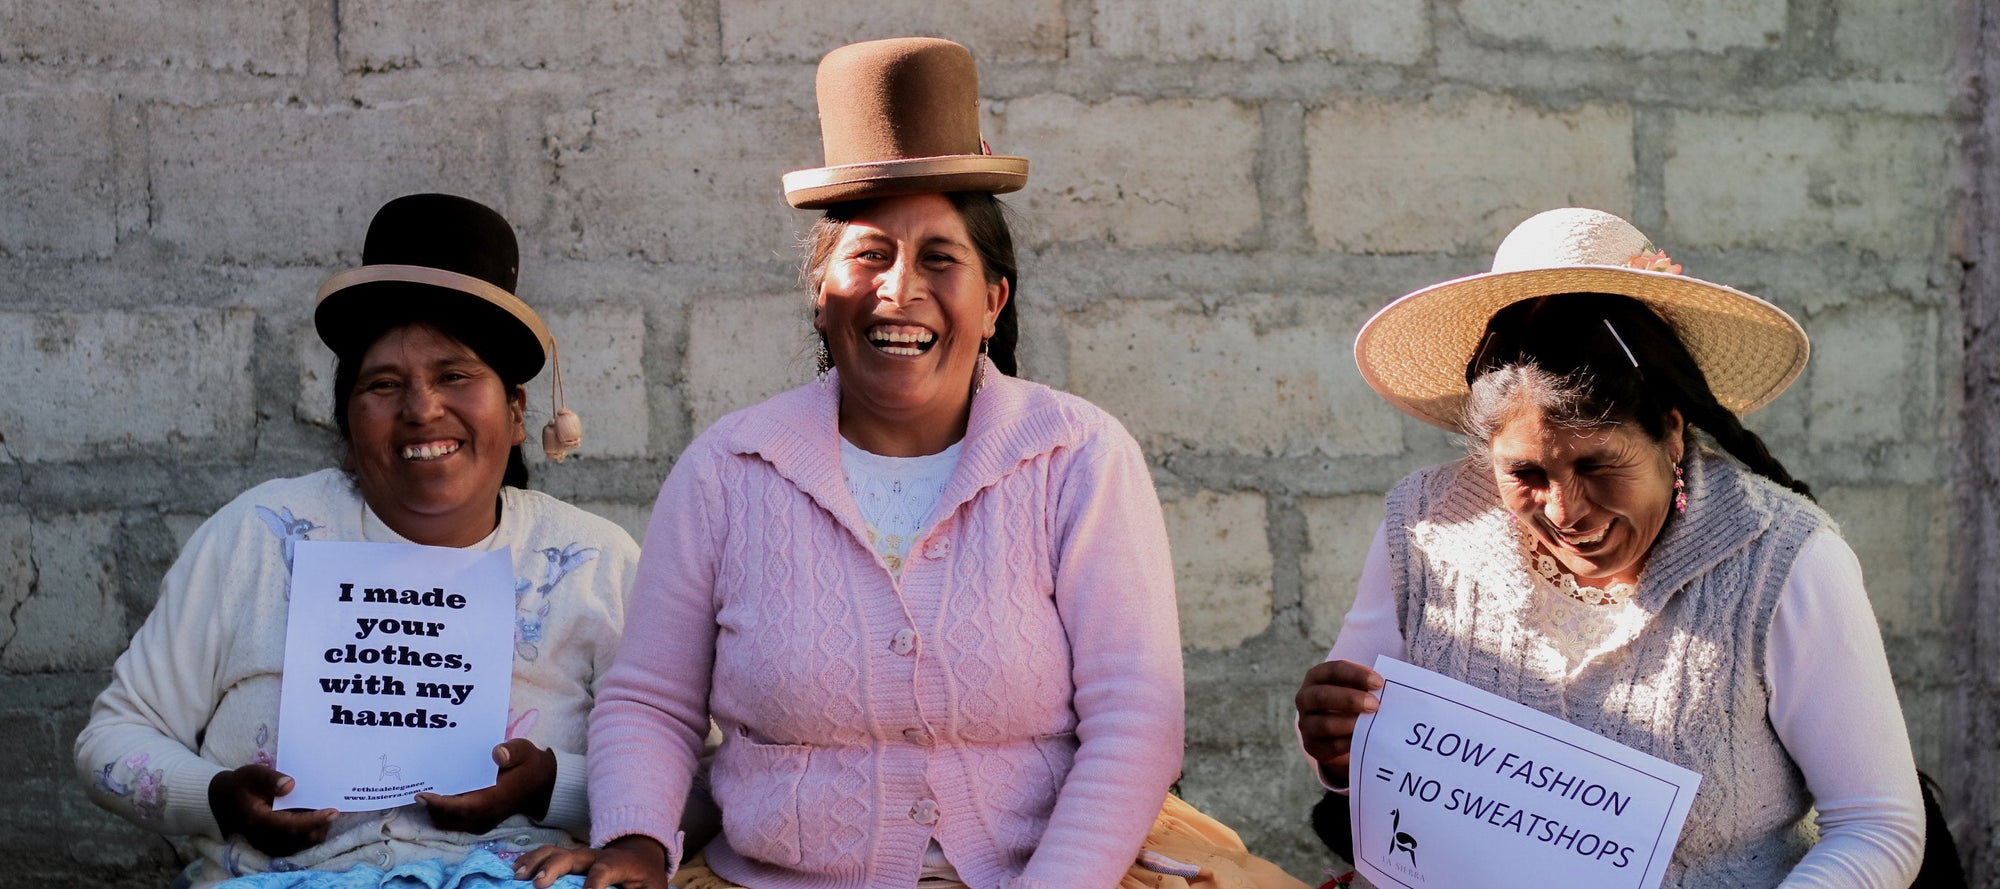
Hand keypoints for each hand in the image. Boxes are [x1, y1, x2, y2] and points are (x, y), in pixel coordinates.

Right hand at [207, 764, 337, 857]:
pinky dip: (308, 834)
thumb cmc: (240, 784)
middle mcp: (263, 836)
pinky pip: (295, 845)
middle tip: (333, 809)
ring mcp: (267, 843)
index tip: (333, 812)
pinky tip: (315, 819)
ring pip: (300, 845)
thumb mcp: (251, 774)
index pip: (291, 826)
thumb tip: (290, 784)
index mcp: (258, 820)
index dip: (314, 820)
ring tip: (326, 814)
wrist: (222, 799)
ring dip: (316, 831)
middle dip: (320, 826)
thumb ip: (270, 778)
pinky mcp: (271, 844)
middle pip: (300, 839)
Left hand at [418, 739, 556, 833]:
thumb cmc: (529, 765)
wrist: (542, 783)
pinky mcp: (480, 821)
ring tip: (426, 791)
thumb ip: (512, 751)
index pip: (460, 808)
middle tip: (418, 788)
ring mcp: (482, 821)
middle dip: (431, 808)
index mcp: (492, 800)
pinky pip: (455, 822)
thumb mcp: (524, 751)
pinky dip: (444, 812)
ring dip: (436, 811)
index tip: (420, 794)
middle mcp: (484, 816)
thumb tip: (497, 754)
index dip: (438, 804)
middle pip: (448, 819)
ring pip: (449, 823)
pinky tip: (440, 794)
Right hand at [514, 835, 669, 888]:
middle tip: (538, 884)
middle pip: (572, 856)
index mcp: (619, 863)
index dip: (594, 882)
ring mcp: (580, 855)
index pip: (605, 870)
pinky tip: (516, 870)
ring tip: (519, 876)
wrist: (641, 851)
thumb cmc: (646, 876)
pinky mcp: (569, 858)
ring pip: (555, 852)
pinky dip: (530, 860)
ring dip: (535, 862)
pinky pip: (546, 854)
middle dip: (554, 868)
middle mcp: (596, 855)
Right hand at [1295, 659, 1383, 786]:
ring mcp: (1306, 724)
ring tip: (1370, 724)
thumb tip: (1394, 687)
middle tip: (1375, 705)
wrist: (1335, 732)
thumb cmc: (1351, 702)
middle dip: (1350, 699)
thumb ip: (1368, 685)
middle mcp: (1305, 698)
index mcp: (1316, 677)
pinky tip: (1365, 740)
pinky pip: (1330, 746)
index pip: (1333, 670)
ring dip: (1348, 723)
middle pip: (1322, 696)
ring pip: (1323, 724)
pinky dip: (1348, 743)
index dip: (1356, 675)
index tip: (1379, 683)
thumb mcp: (1354, 688)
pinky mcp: (1313, 746)